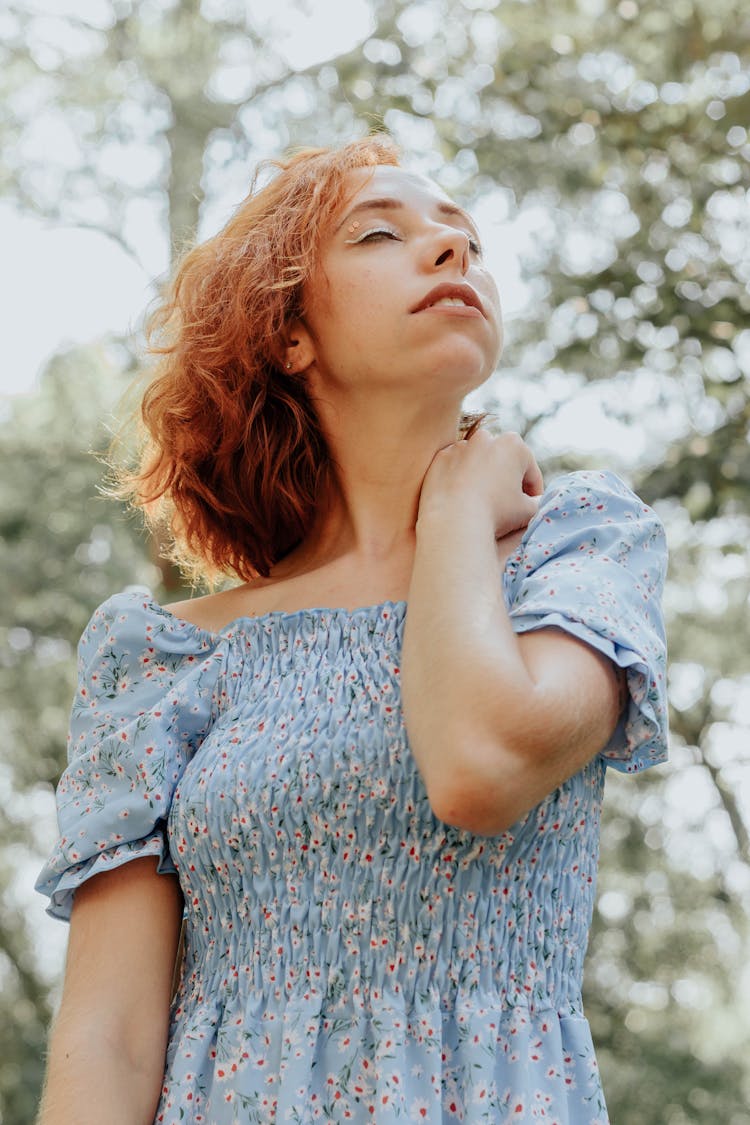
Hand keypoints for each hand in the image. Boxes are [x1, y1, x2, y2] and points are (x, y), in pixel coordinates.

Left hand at [417, 428, 543, 539]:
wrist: (453, 522)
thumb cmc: (496, 514)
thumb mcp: (528, 511)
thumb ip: (538, 502)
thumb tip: (536, 500)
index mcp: (514, 444)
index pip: (530, 472)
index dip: (533, 492)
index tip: (530, 507)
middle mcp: (486, 438)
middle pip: (503, 463)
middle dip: (507, 480)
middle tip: (506, 505)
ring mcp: (460, 446)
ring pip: (478, 464)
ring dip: (483, 478)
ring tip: (482, 503)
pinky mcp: (439, 459)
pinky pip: (456, 470)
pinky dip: (460, 481)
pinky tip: (462, 501)